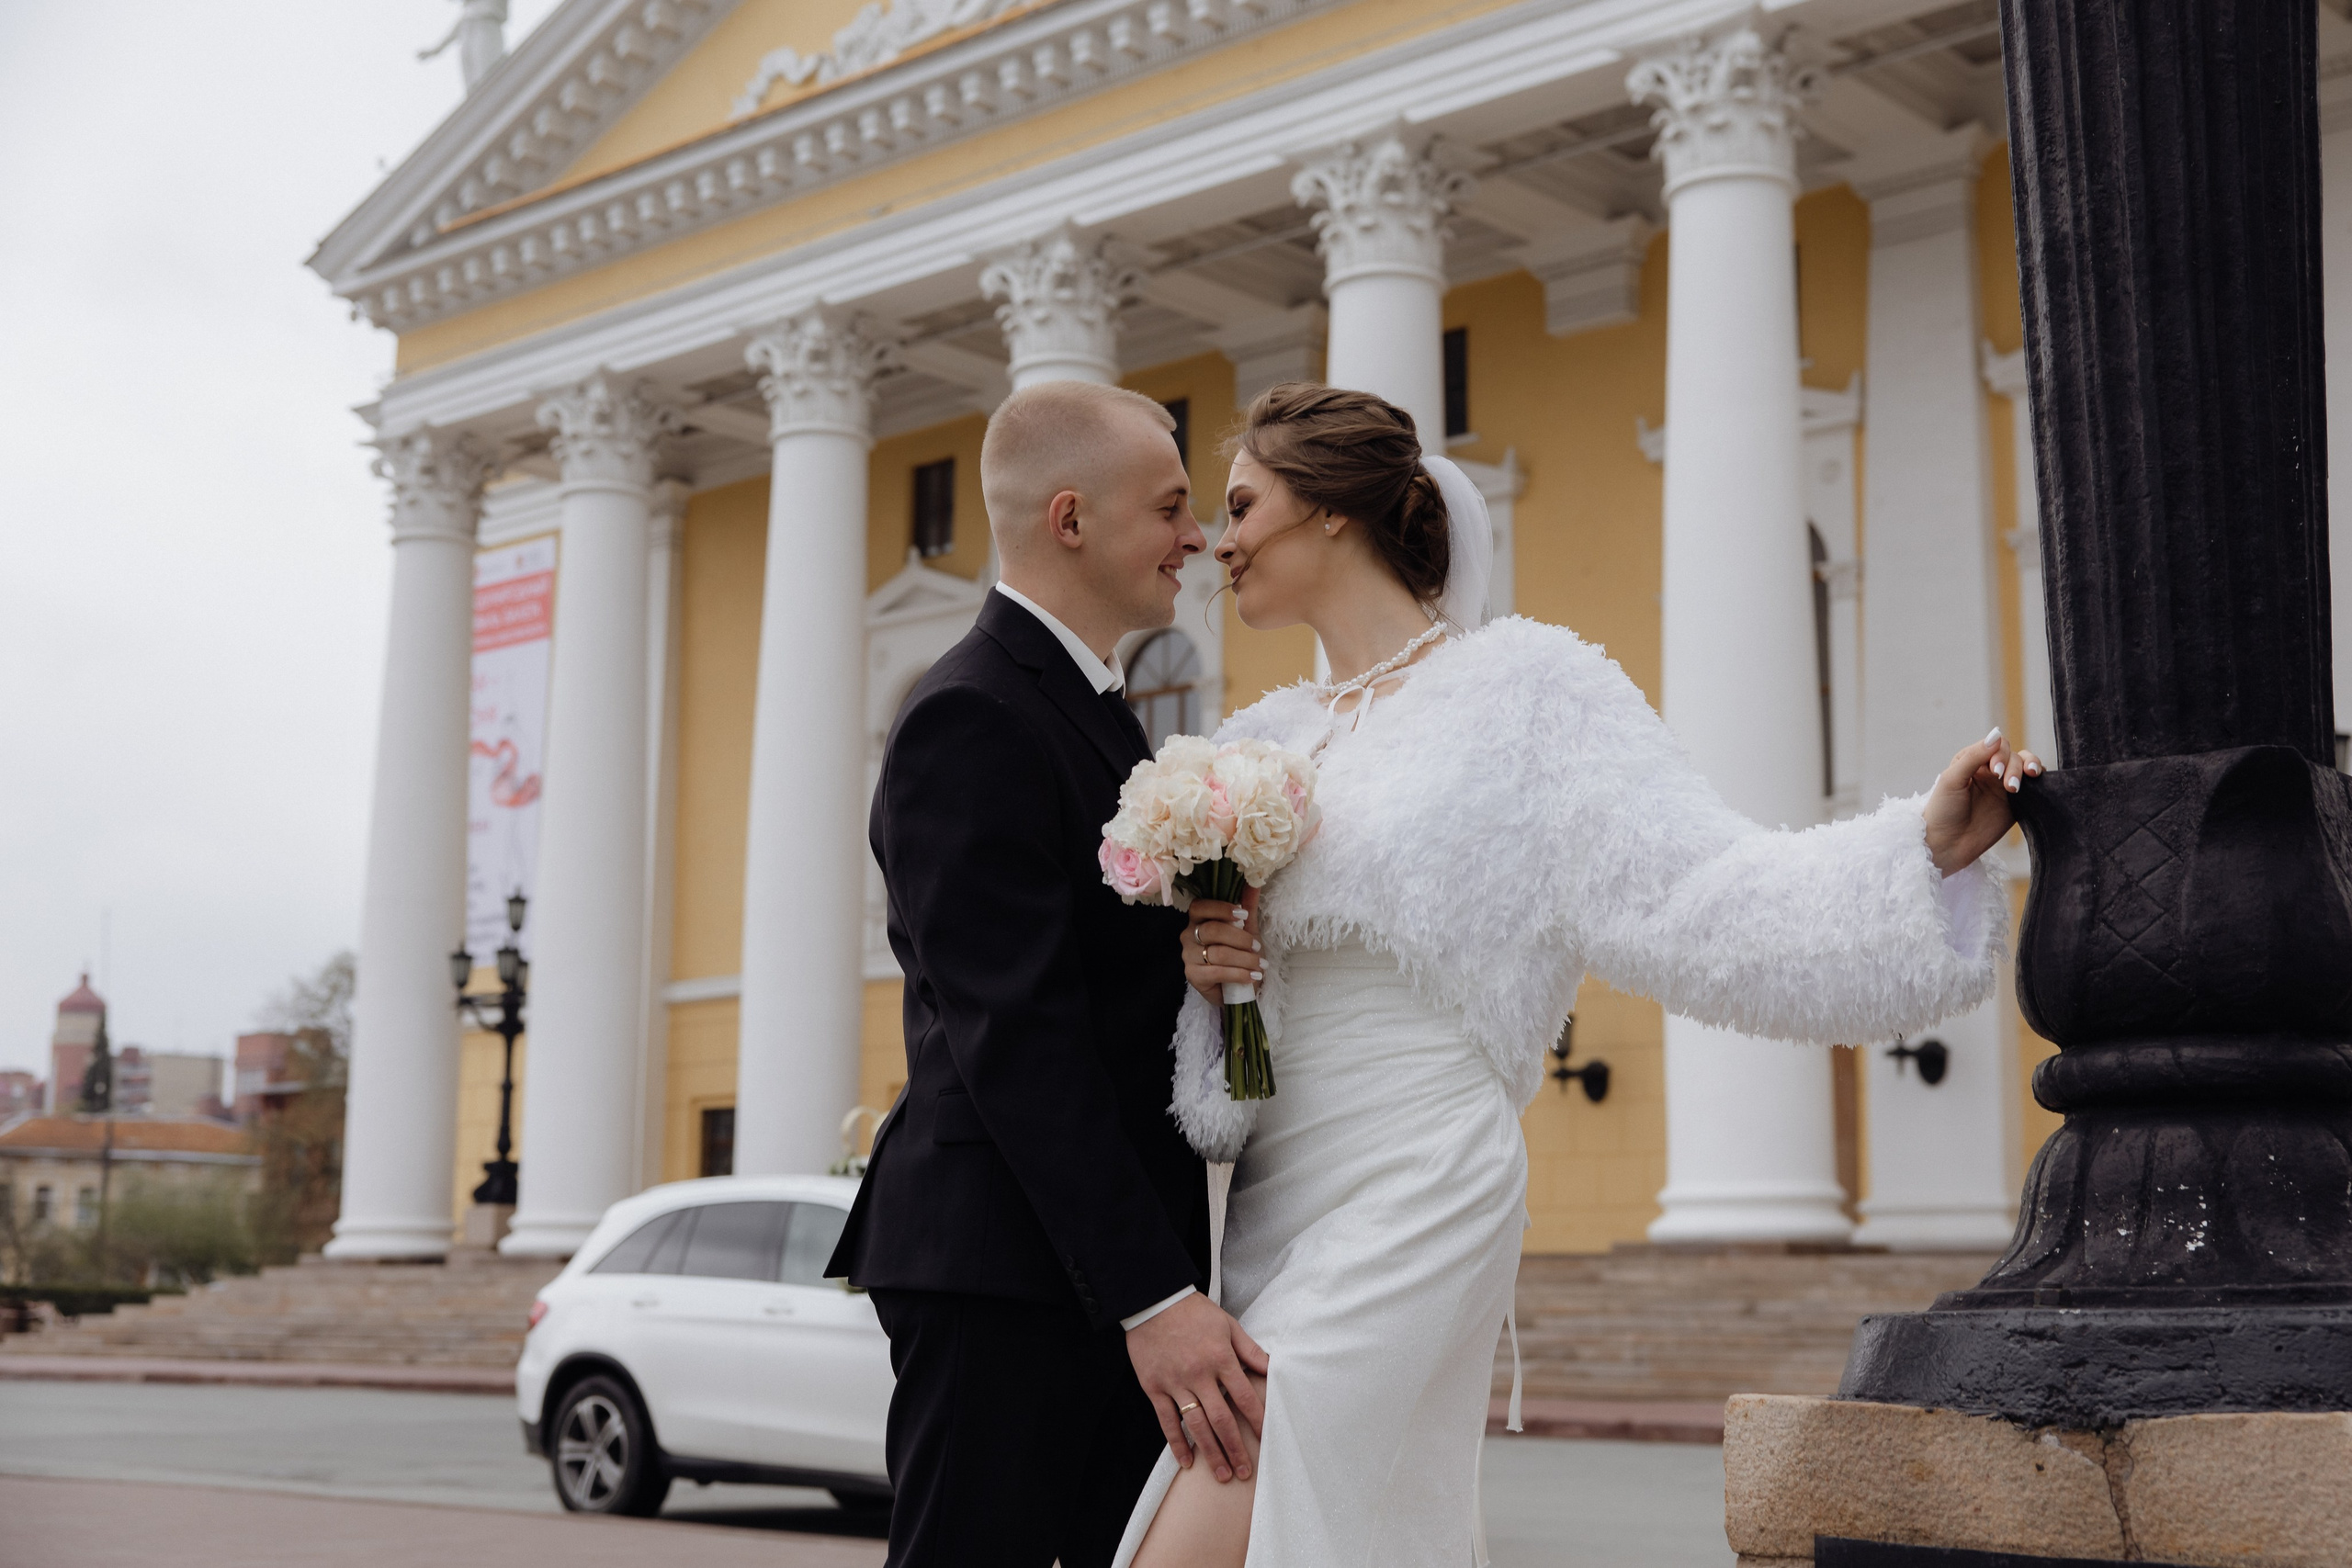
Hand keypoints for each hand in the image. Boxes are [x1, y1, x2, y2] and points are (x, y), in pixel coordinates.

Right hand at [1125, 1292, 1269, 1482]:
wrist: (1153, 1301)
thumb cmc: (1193, 1312)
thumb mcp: (1227, 1324)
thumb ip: (1249, 1350)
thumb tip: (1272, 1368)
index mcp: (1220, 1358)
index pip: (1245, 1397)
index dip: (1257, 1420)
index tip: (1266, 1440)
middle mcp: (1199, 1375)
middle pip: (1221, 1419)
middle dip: (1235, 1448)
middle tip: (1244, 1471)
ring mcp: (1175, 1383)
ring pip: (1196, 1425)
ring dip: (1210, 1452)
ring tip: (1221, 1474)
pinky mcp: (1154, 1387)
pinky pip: (1167, 1421)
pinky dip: (1176, 1443)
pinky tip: (1187, 1461)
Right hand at [1182, 888, 1262, 1006]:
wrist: (1238, 987)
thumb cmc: (1240, 954)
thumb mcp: (1247, 929)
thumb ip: (1248, 905)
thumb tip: (1254, 880)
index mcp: (1198, 919)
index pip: (1200, 906)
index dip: (1221, 909)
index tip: (1244, 915)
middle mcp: (1188, 935)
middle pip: (1212, 930)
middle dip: (1240, 939)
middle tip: (1257, 947)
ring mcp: (1188, 956)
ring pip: (1217, 953)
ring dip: (1244, 959)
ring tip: (1260, 965)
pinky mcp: (1193, 977)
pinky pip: (1217, 972)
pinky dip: (1239, 974)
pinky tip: (1252, 976)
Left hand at [1922, 728, 2043, 876]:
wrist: (1946, 844)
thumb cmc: (1943, 810)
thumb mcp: (1952, 780)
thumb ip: (1973, 757)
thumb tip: (1996, 736)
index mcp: (1972, 760)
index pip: (1995, 745)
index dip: (2000, 754)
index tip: (1995, 772)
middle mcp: (1990, 771)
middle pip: (2014, 755)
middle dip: (2015, 766)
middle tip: (2009, 786)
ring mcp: (2004, 787)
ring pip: (2026, 767)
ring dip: (2030, 768)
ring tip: (2024, 782)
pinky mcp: (2016, 804)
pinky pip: (2033, 788)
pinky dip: (2040, 782)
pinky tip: (2039, 782)